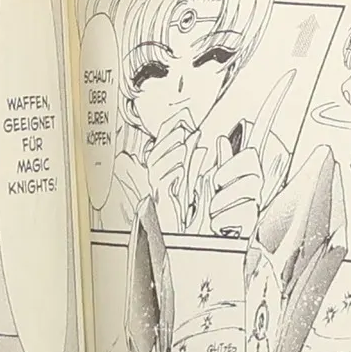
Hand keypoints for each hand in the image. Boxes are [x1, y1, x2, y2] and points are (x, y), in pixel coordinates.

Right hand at [141, 111, 200, 227]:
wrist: (183, 236)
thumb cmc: (185, 208)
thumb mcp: (191, 175)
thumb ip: (192, 157)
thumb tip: (195, 135)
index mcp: (162, 169)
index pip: (161, 142)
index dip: (170, 127)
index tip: (183, 115)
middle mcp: (157, 178)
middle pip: (154, 152)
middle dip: (168, 138)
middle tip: (182, 129)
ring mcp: (157, 189)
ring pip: (155, 167)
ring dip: (169, 154)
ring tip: (183, 147)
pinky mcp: (161, 202)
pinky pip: (161, 185)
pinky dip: (171, 174)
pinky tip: (180, 169)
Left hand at [205, 144, 265, 238]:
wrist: (210, 242)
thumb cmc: (215, 210)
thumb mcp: (216, 184)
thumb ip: (223, 163)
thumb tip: (223, 140)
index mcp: (247, 175)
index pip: (251, 157)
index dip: (232, 166)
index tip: (216, 179)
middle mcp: (255, 191)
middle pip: (252, 180)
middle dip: (226, 190)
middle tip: (214, 200)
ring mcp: (255, 209)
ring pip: (247, 200)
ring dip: (221, 208)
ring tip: (212, 215)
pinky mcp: (252, 228)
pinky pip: (242, 219)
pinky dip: (222, 223)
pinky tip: (217, 227)